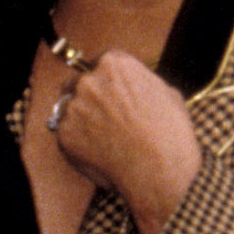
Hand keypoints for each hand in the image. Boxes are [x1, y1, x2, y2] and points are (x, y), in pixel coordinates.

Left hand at [51, 51, 201, 233]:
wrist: (159, 171)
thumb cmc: (170, 134)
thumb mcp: (167, 93)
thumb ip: (142, 83)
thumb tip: (135, 86)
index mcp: (115, 64)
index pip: (100, 62)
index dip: (107, 80)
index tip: (112, 93)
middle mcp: (89, 80)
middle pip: (80, 83)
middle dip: (89, 97)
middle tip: (105, 118)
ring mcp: (73, 107)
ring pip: (69, 108)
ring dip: (82, 119)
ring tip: (106, 139)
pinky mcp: (63, 133)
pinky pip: (66, 133)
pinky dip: (77, 142)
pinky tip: (99, 152)